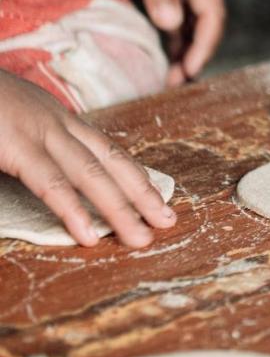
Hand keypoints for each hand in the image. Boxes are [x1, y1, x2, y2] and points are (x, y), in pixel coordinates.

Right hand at [0, 71, 174, 246]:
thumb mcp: (11, 125)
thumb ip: (31, 151)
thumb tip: (48, 175)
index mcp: (56, 118)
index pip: (107, 150)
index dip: (134, 176)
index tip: (157, 200)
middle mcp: (55, 123)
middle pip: (109, 162)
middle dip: (141, 194)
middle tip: (168, 224)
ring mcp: (36, 132)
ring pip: (90, 175)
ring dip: (120, 208)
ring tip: (141, 238)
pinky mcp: (13, 145)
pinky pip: (50, 182)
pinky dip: (72, 210)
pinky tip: (90, 234)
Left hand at [116, 0, 224, 85]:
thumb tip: (172, 22)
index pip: (213, 15)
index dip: (206, 44)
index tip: (192, 68)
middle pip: (205, 25)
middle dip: (196, 55)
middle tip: (177, 82)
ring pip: (190, 27)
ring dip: (184, 52)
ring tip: (170, 77)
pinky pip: (175, 24)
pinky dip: (171, 43)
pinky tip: (162, 58)